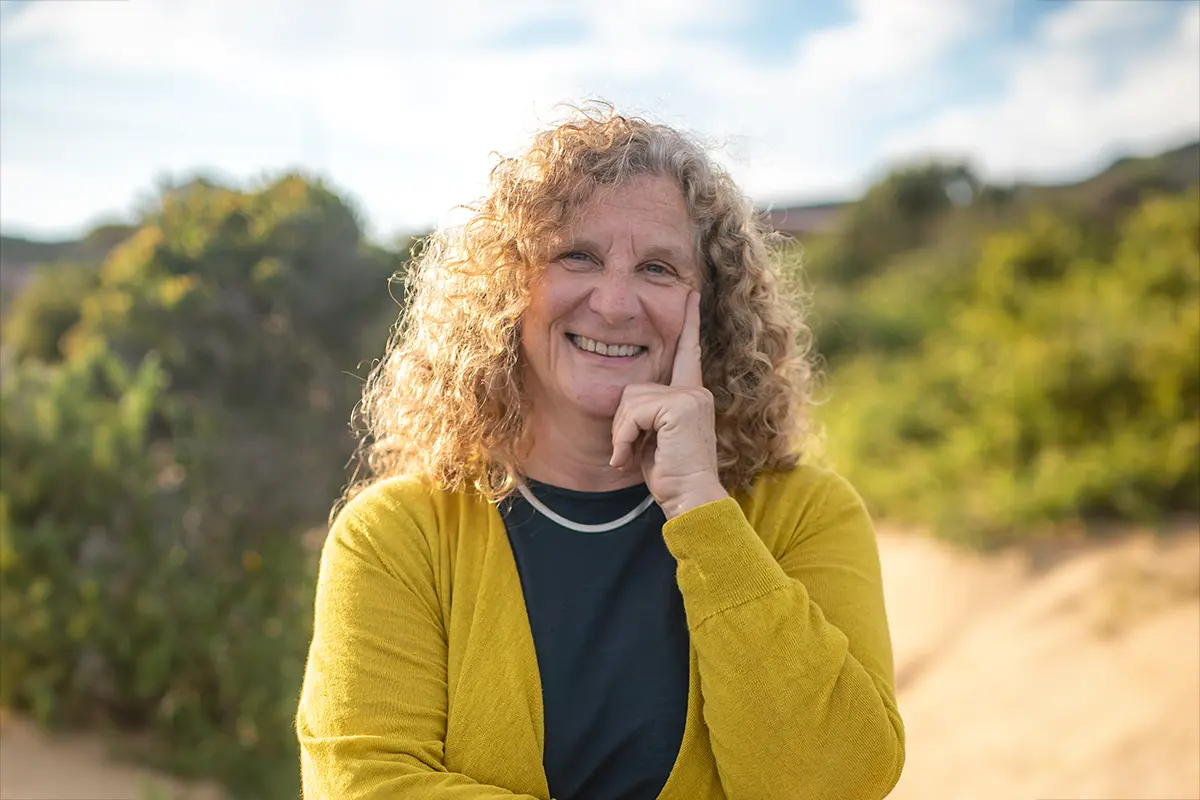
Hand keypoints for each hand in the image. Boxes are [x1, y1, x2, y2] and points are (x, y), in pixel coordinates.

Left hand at [610, 291, 729, 518]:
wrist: (692, 499)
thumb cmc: (672, 477)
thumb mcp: (655, 439)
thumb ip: (648, 415)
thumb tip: (626, 409)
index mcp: (691, 395)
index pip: (687, 353)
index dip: (688, 323)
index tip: (690, 293)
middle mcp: (695, 390)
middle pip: (634, 389)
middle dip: (622, 424)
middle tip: (629, 452)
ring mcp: (690, 396)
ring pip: (629, 400)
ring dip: (622, 434)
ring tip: (632, 456)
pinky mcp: (680, 406)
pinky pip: (633, 413)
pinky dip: (623, 438)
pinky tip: (629, 459)